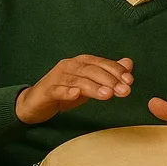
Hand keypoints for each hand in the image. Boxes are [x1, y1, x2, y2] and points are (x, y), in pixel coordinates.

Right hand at [15, 56, 133, 124]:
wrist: (36, 103)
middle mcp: (69, 66)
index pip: (102, 63)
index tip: (130, 81)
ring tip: (108, 95)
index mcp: (82, 62)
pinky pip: (57, 90)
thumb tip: (128, 63)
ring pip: (77, 80)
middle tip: (124, 91)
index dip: (117, 70)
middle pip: (91, 70)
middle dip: (110, 80)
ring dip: (94, 87)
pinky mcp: (46, 90)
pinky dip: (67, 92)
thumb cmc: (66, 91)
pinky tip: (75, 95)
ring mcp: (57, 77)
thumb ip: (109, 74)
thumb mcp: (91, 84)